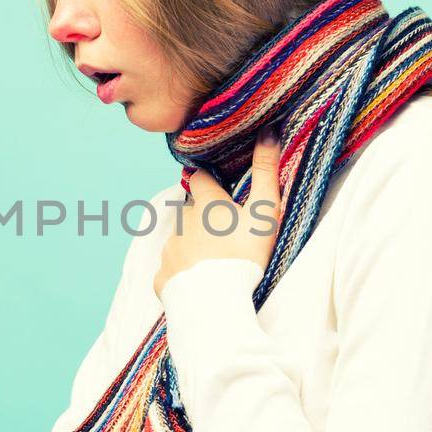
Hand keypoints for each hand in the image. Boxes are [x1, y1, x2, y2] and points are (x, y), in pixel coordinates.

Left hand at [154, 127, 282, 298]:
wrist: (216, 302)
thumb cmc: (244, 255)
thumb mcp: (263, 212)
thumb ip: (267, 171)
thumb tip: (270, 130)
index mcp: (205, 204)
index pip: (199, 178)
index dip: (208, 182)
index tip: (219, 190)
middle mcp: (182, 222)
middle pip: (189, 211)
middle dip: (201, 217)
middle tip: (223, 233)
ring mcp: (169, 250)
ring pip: (179, 240)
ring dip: (191, 246)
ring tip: (212, 262)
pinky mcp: (162, 277)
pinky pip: (171, 270)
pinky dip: (182, 274)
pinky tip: (198, 284)